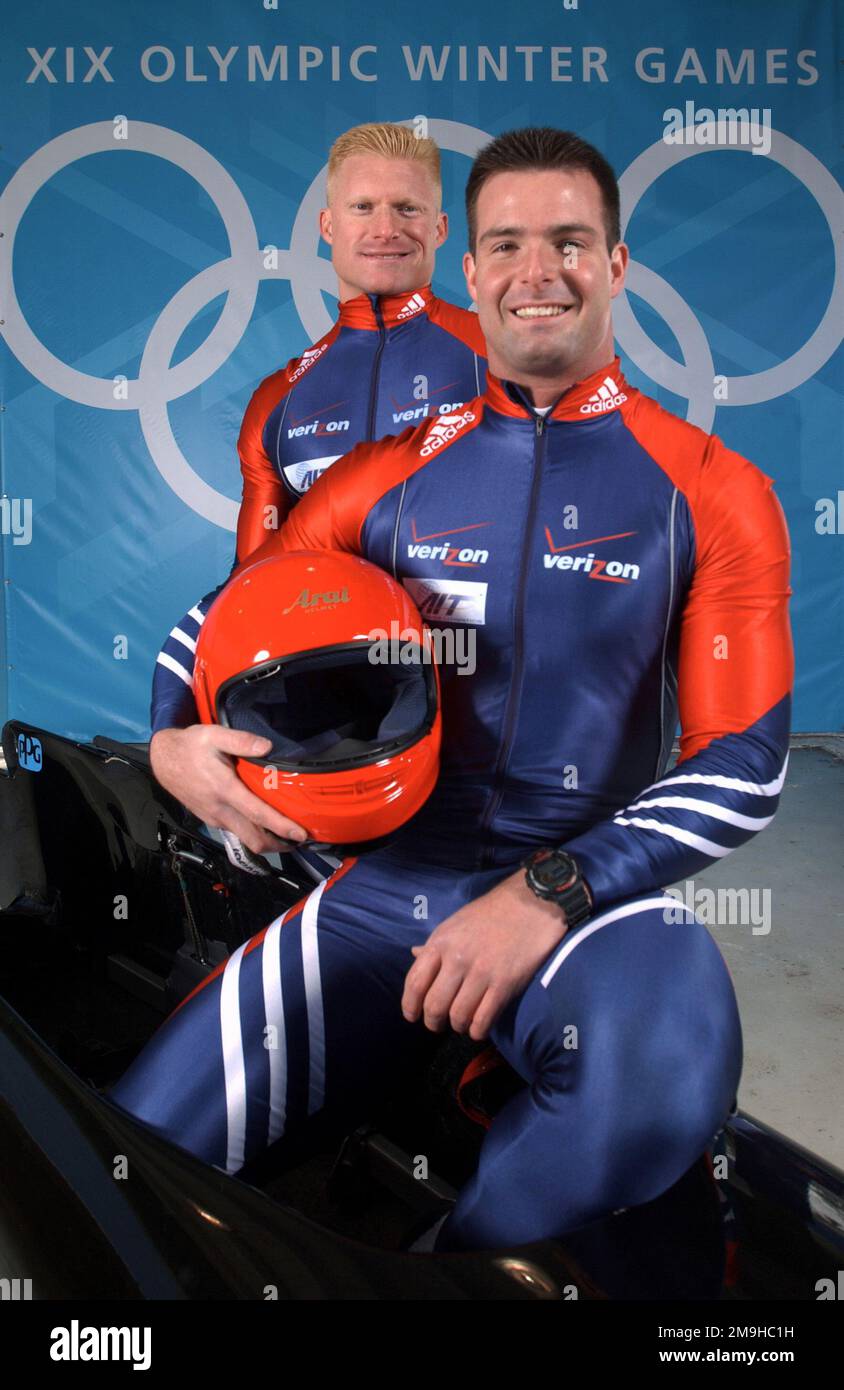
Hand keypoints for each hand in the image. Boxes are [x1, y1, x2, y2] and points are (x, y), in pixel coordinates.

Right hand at [149, 725, 307, 853]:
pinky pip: (236, 831)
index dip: (281, 827)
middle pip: (254, 839)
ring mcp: (214, 817)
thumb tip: (268, 746)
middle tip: (300, 840)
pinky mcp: (210, 818)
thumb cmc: (190, 746)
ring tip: (287, 835)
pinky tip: (263, 824)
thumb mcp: (214, 734)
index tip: (300, 834)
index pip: (258, 814)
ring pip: (245, 838)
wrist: (163, 759)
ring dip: (267, 841)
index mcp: (224, 789)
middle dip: (279, 844)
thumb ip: (241, 740)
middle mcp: (220, 809)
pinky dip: (253, 833)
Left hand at [401, 870, 569, 1041]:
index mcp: (441, 942)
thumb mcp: (456, 923)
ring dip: (457, 1026)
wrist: (532, 904)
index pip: (415, 982)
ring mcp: (481, 973)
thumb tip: (414, 954)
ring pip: (458, 1016)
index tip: (412, 1016)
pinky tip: (479, 1027)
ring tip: (462, 1023)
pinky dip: (477, 1031)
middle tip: (438, 1025)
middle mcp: (457, 959)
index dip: (409, 1005)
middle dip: (433, 1022)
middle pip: (434, 1005)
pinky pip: (483, 1020)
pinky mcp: (505, 984)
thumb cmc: (491, 913)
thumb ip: (436, 944)